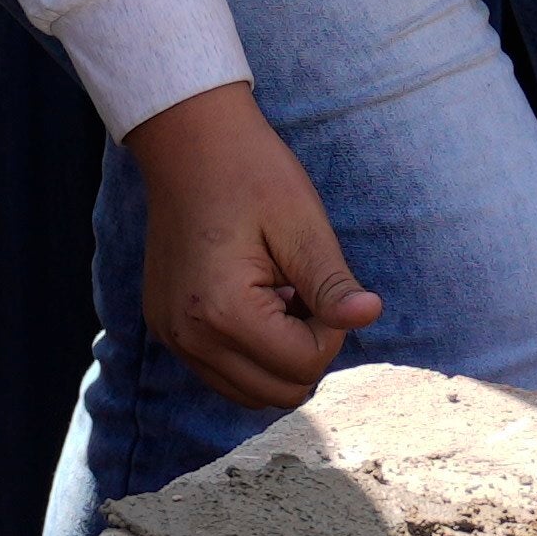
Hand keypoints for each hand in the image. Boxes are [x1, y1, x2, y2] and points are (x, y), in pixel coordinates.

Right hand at [125, 85, 381, 411]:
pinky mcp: (167, 330)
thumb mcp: (302, 224)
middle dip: (305, 350)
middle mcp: (189, 337)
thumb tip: (369, 316)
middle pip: (278, 392)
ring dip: (277, 357)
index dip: (330, 330)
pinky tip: (253, 303)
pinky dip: (250, 354)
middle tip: (301, 291)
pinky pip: (222, 374)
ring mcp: (172, 338)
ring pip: (250, 393)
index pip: (303, 366)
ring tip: (276, 297)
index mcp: (222, 312)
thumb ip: (332, 283)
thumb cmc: (251, 174)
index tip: (319, 282)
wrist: (188, 141)